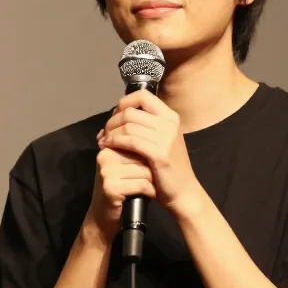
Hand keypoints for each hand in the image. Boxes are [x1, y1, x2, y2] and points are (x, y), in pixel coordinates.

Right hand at [86, 146, 154, 233]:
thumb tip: (155, 138)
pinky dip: (150, 192)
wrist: (102, 218)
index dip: (148, 157)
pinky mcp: (111, 188)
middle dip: (151, 170)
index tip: (150, 169)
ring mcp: (107, 172)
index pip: (137, 143)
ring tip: (149, 189)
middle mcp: (105, 157)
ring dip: (153, 182)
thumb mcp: (123, 169)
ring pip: (144, 171)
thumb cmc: (119, 192)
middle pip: (142, 157)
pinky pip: (142, 185)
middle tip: (151, 181)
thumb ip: (133, 153)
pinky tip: (148, 196)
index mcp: (108, 148)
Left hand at [96, 89, 200, 213]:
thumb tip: (114, 117)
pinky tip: (109, 147)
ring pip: (128, 125)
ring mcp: (166, 138)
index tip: (114, 117)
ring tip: (104, 142)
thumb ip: (142, 127)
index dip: (124, 103)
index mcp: (170, 116)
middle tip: (104, 134)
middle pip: (131, 111)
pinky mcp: (159, 153)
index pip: (142, 95)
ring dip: (111, 133)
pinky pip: (130, 140)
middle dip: (112, 121)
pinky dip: (115, 142)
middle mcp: (169, 123)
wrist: (183, 191)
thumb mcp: (159, 141)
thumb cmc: (167, 167)